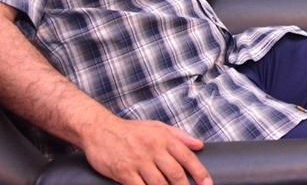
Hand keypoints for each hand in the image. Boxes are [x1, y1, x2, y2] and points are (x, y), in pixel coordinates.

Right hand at [83, 118, 211, 184]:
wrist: (99, 130)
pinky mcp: (124, 172)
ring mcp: (138, 161)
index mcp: (164, 138)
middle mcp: (153, 149)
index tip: (207, 184)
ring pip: (159, 184)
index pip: (187, 157)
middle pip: (176, 174)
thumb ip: (180, 136)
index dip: (200, 173)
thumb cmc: (130, 130)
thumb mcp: (157, 126)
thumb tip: (199, 145)